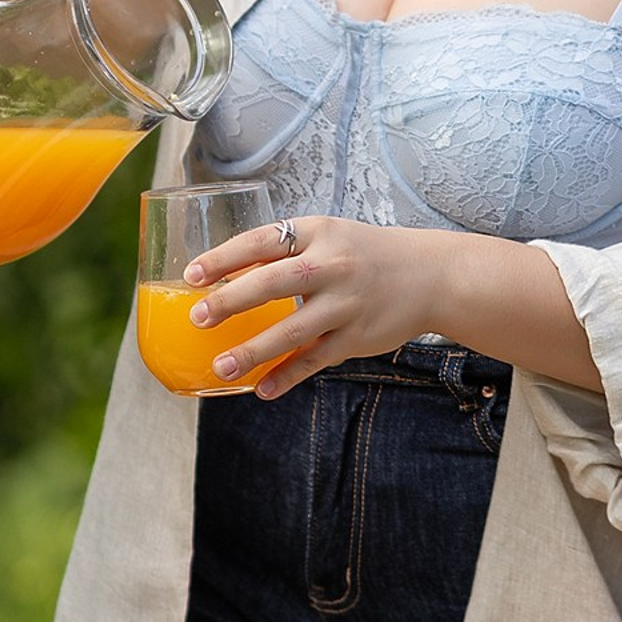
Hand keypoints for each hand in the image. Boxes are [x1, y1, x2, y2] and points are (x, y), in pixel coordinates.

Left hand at [182, 215, 440, 398]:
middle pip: (272, 283)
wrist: (429, 275)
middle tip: (198, 317)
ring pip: (292, 330)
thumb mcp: (329, 236)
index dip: (223, 258)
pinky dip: (287, 376)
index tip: (191, 275)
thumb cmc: (365, 254)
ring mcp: (345, 304)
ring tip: (221, 366)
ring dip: (253, 351)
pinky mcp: (356, 337)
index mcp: (318, 231)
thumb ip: (287, 252)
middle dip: (230, 301)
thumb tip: (227, 276)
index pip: (261, 242)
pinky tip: (262, 389)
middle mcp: (332, 265)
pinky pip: (315, 360)